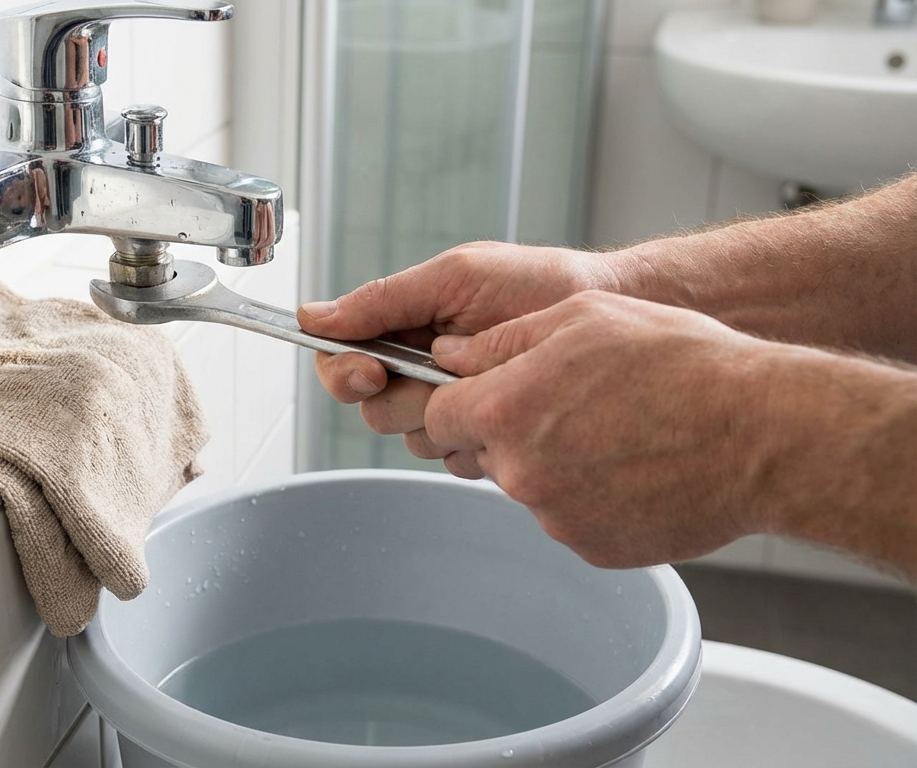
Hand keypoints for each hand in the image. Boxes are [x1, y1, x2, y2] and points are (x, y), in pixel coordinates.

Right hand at [298, 241, 616, 475]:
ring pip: (412, 438)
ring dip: (444, 418)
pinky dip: (477, 440)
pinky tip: (508, 413)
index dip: (343, 371)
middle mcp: (420, 371)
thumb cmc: (539, 285)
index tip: (370, 370)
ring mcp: (453, 407)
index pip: (341, 359)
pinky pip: (456, 458)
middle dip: (402, 397)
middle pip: (370, 406)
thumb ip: (383, 299)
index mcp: (404, 328)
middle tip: (441, 378)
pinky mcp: (486, 437)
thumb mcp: (456, 278)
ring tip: (491, 386)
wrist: (613, 313)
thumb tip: (314, 314)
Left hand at [424, 291, 771, 566]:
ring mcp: (556, 518)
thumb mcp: (582, 317)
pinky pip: (571, 517)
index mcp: (504, 411)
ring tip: (619, 430)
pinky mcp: (593, 548)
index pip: (437, 415)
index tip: (487, 389)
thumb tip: (447, 356)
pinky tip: (637, 465)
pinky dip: (592, 495)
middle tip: (574, 404)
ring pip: (530, 485)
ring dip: (555, 461)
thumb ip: (499, 341)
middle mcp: (519, 473)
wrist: (763, 435)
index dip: (459, 398)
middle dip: (512, 428)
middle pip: (484, 452)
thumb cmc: (680, 363)